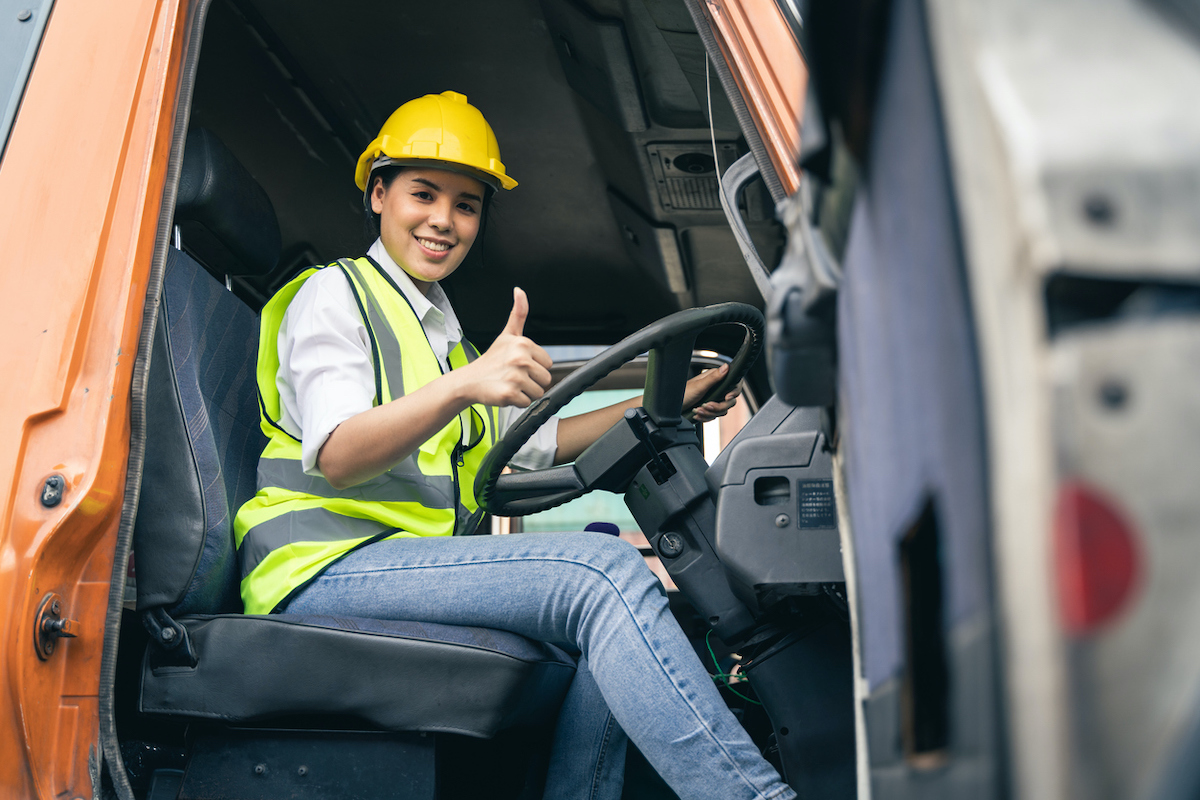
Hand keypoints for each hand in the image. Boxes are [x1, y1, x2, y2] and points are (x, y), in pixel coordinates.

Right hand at [459, 287, 552, 407]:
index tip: (518, 365)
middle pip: (546, 379)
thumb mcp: (507, 334)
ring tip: (509, 384)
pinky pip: (527, 403)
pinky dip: (516, 402)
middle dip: (531, 381)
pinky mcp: (509, 394)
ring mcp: (515, 377)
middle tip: (513, 376)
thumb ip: (518, 313)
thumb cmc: (491, 360)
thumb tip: (520, 290)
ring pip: (538, 392)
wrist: (468, 381)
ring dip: (525, 392)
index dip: (535, 367)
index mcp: (523, 344)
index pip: (548, 364)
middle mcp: (520, 359)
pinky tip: (504, 392)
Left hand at [682, 363, 740, 421]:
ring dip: (709, 413)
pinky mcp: (708, 409)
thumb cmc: (681, 394)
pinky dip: (706, 417)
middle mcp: (716, 388)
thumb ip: (714, 377)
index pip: (734, 383)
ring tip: (697, 410)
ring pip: (723, 410)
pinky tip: (696, 414)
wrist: (670, 409)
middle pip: (730, 401)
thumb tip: (726, 366)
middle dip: (718, 406)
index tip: (727, 397)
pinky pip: (715, 416)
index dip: (734, 391)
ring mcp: (713, 399)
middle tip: (706, 405)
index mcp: (714, 379)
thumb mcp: (698, 386)